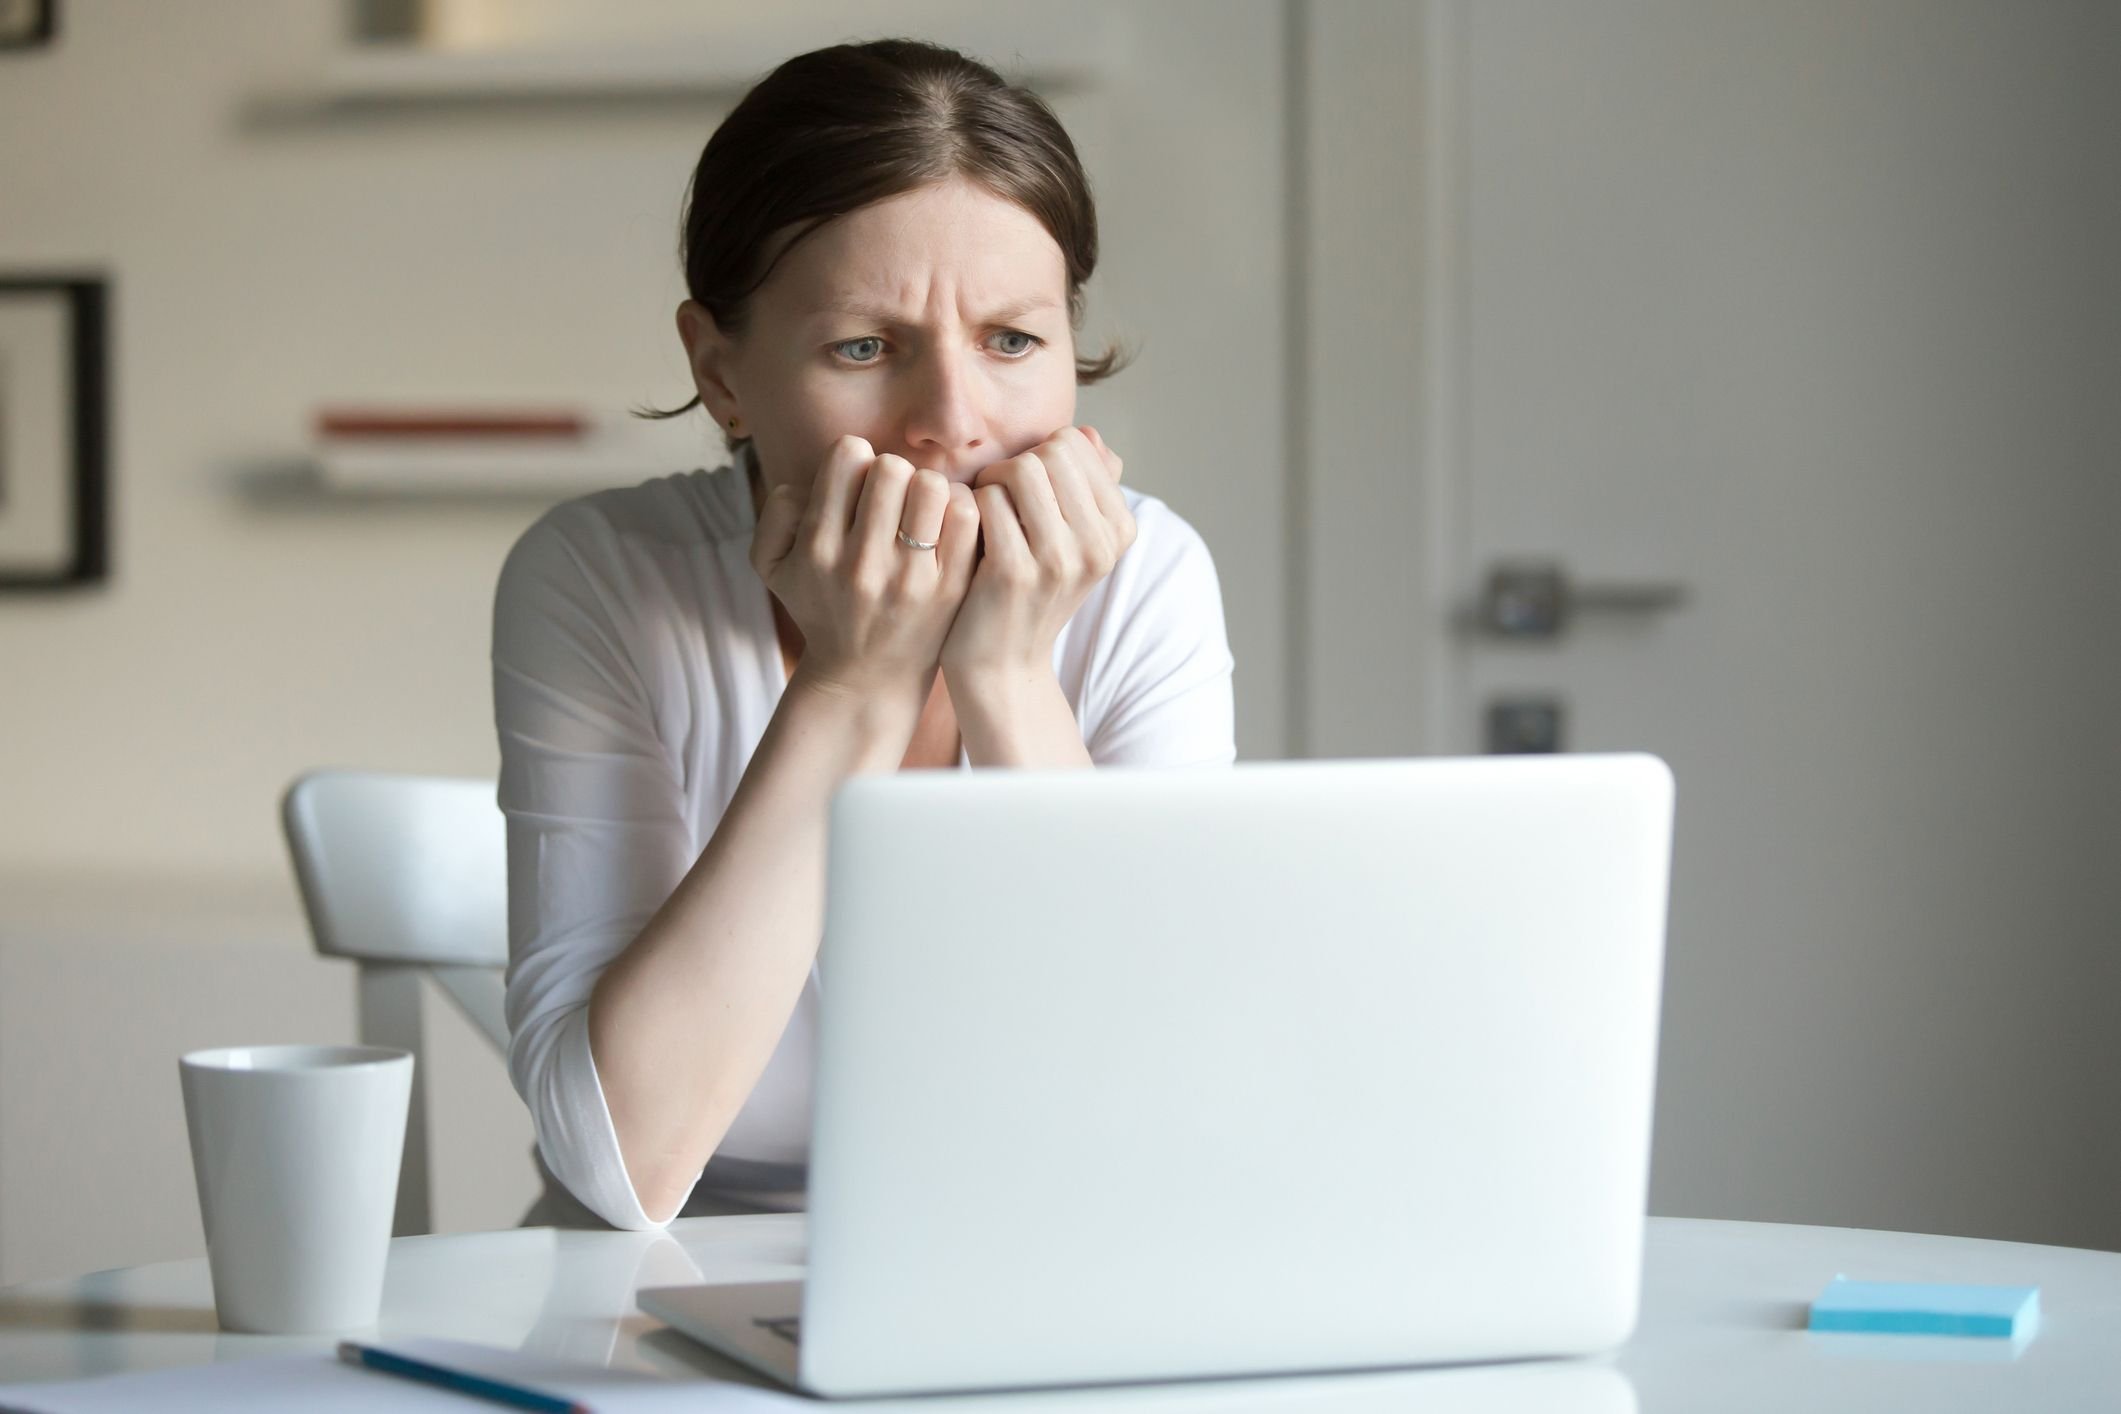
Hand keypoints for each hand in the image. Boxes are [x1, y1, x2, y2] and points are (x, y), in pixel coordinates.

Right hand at [749, 435, 980, 699]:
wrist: (866, 677)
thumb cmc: (821, 607)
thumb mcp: (773, 566)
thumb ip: (776, 512)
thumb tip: (812, 482)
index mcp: (818, 548)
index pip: (848, 456)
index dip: (855, 460)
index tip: (859, 485)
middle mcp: (862, 563)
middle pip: (892, 467)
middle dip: (892, 473)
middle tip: (893, 499)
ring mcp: (910, 578)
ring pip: (931, 486)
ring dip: (926, 490)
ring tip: (919, 512)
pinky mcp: (949, 589)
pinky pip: (965, 517)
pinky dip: (958, 508)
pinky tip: (945, 525)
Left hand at [938, 425, 1135, 683]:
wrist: (1003, 663)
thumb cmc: (1030, 591)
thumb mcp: (1071, 542)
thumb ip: (1084, 486)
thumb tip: (1090, 434)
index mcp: (1119, 529)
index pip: (1076, 445)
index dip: (1038, 456)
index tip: (1023, 491)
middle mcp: (1098, 545)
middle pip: (1051, 452)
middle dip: (1014, 465)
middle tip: (996, 498)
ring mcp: (1060, 561)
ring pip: (1021, 470)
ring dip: (991, 482)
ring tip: (983, 512)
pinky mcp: (1015, 572)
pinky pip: (987, 500)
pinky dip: (969, 506)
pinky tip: (967, 533)